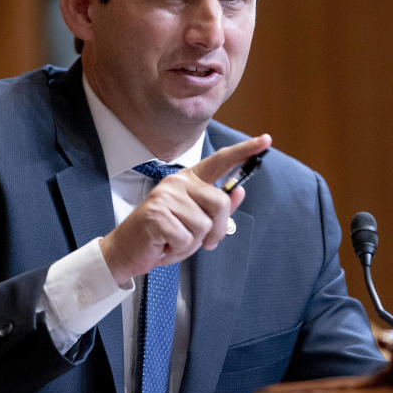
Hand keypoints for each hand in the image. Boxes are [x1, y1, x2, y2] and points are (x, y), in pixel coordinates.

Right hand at [100, 134, 270, 284]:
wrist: (127, 251)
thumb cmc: (161, 237)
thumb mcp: (194, 223)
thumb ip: (216, 208)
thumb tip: (239, 191)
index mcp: (188, 181)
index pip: (220, 161)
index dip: (244, 152)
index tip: (266, 140)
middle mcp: (178, 182)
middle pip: (221, 202)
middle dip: (217, 230)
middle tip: (202, 243)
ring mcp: (166, 196)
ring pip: (204, 225)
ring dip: (192, 244)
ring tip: (173, 241)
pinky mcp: (158, 214)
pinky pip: (187, 239)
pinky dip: (178, 250)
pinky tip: (163, 245)